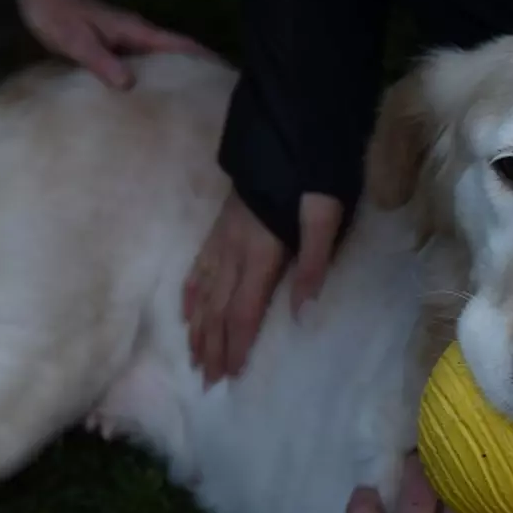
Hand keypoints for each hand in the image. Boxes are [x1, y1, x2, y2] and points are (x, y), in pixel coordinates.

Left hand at [15, 0, 210, 88]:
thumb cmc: (60, 17)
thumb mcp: (77, 40)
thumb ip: (102, 61)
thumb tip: (129, 84)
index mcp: (139, 33)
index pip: (181, 45)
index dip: (206, 59)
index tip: (227, 76)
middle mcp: (140, 38)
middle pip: (179, 56)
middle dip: (200, 74)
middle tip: (217, 102)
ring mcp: (131, 44)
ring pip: (163, 64)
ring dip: (180, 81)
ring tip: (194, 107)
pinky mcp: (119, 51)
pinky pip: (146, 68)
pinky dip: (157, 82)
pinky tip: (158, 101)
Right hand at [184, 190, 342, 384]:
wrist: (286, 132)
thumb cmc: (312, 174)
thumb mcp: (324, 215)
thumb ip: (313, 262)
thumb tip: (302, 313)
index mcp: (260, 252)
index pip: (244, 310)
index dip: (236, 344)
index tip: (229, 375)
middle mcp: (234, 250)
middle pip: (219, 308)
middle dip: (212, 346)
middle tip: (206, 380)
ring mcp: (222, 237)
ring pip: (204, 291)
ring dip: (198, 327)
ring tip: (194, 357)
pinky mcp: (219, 226)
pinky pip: (199, 266)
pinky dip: (191, 293)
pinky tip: (187, 309)